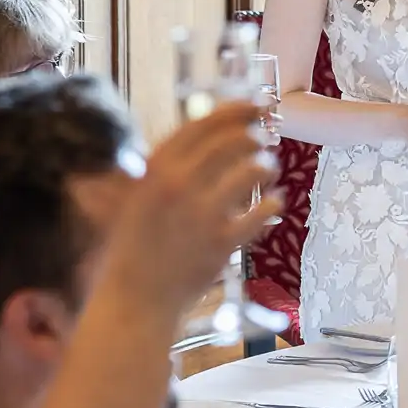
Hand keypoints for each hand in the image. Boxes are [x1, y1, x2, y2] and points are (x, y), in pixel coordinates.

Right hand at [98, 102, 278, 314]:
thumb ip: (164, 172)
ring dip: (267, 166)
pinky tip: (273, 204)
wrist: (134, 301)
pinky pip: (262, 211)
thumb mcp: (137, 200)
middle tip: (263, 141)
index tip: (253, 106)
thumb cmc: (133, 251)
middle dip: (254, 137)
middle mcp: (178, 185)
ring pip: (252, 169)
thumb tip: (202, 144)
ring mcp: (201, 214)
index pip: (201, 126)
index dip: (233, 111)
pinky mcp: (222, 242)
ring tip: (268, 171)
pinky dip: (273, 204)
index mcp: (154, 171)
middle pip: (231, 141)